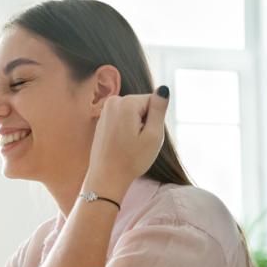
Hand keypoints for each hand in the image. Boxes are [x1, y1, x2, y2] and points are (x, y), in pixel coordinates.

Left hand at [85, 86, 169, 200]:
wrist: (106, 177)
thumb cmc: (132, 159)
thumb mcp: (154, 135)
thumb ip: (159, 109)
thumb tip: (163, 88)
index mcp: (126, 102)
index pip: (154, 102)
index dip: (154, 121)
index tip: (145, 136)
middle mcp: (113, 101)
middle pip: (143, 106)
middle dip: (145, 123)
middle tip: (137, 142)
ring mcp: (106, 110)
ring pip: (134, 113)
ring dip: (136, 127)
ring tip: (129, 144)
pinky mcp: (103, 120)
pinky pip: (123, 120)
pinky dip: (126, 131)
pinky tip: (121, 144)